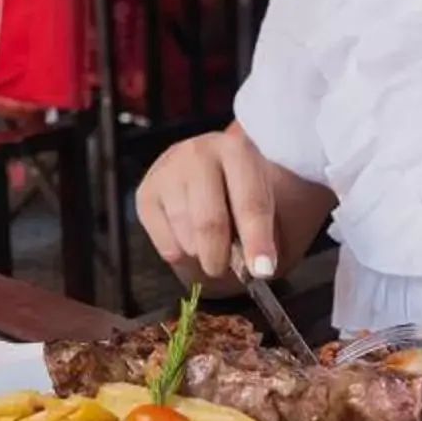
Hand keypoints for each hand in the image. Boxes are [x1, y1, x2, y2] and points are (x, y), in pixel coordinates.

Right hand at [137, 128, 281, 286]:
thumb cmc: (248, 193)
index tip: (263, 270)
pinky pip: (166, 246)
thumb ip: (270, 235)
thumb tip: (258, 268)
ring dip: (203, 256)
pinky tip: (191, 240)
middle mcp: (198, 154)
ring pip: (186, 238)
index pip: (249, 202)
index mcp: (238, 149)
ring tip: (212, 246)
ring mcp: (167, 172)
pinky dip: (183, 257)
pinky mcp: (145, 195)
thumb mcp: (276, 205)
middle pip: (209, 222)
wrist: (216, 172)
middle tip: (230, 269)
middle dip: (222, 256)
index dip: (257, 242)